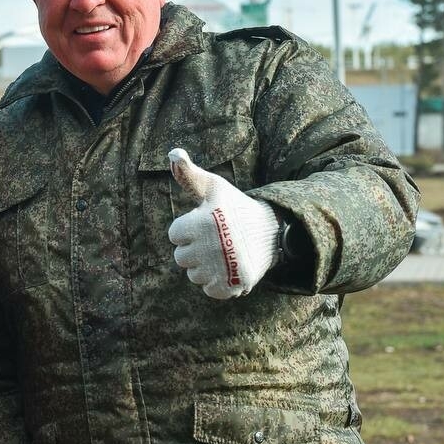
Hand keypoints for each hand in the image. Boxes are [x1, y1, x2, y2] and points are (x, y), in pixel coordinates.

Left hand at [166, 148, 278, 298]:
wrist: (271, 231)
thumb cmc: (236, 207)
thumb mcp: (213, 187)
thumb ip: (189, 174)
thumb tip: (173, 152)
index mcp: (201, 223)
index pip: (174, 235)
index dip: (188, 229)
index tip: (206, 223)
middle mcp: (210, 247)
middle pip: (181, 258)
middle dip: (194, 249)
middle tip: (216, 240)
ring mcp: (221, 268)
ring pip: (193, 275)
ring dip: (205, 267)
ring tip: (223, 253)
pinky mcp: (232, 286)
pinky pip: (209, 290)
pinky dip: (217, 283)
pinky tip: (228, 268)